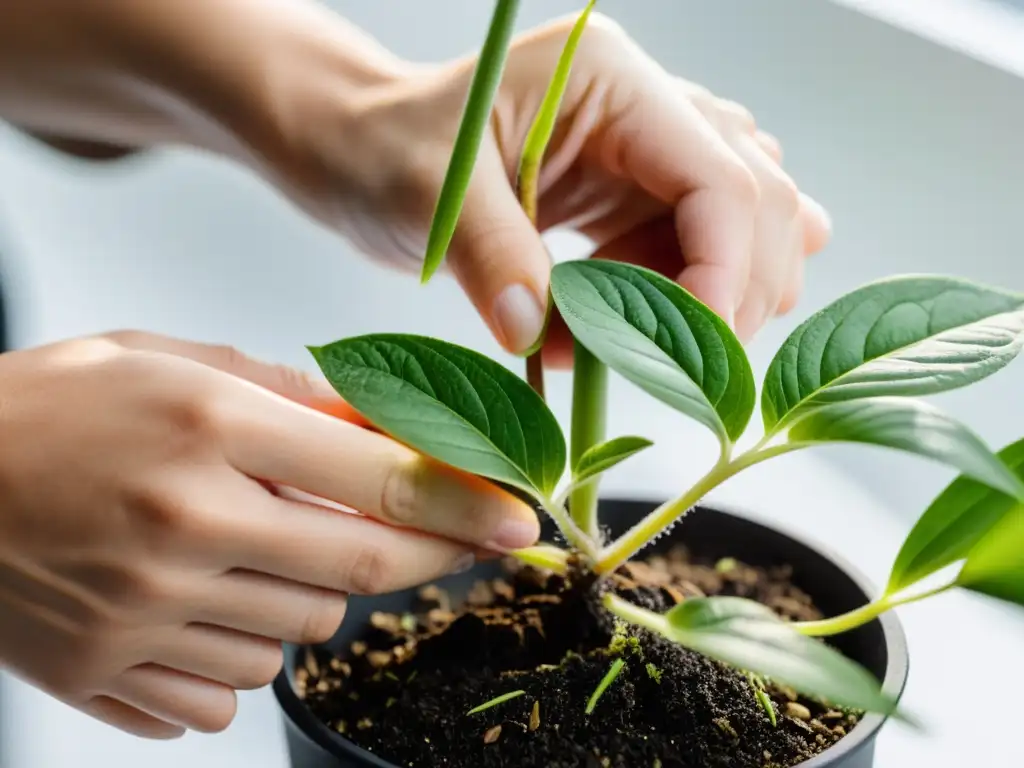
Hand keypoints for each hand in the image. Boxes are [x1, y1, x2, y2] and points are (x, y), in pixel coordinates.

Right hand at [0, 331, 537, 737]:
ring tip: (255, 549)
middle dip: (430, 555)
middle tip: (457, 540)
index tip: (516, 518)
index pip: (377, 477)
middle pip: (361, 567)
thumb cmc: (47, 410)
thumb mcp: (164, 361)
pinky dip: (242, 651)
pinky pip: (231, 691)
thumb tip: (380, 420)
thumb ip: (283, 391)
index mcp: (204, 425)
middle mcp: (182, 522)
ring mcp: (141, 610)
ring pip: (302, 631)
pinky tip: (202, 604)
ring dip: (311, 593)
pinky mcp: (106, 673)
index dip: (464, 501)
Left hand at [267, 11, 831, 355]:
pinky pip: (695, 254)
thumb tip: (539, 334)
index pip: (719, 175)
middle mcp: (648, 106)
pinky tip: (613, 327)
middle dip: (729, 295)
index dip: (726, 270)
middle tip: (667, 367)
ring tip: (613, 339)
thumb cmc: (383, 151)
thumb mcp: (427, 196)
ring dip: (700, 304)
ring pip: (743, 232)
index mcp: (610, 79)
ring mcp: (648, 152)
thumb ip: (491, 257)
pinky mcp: (634, 197)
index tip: (696, 353)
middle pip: (757, 203)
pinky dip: (673, 304)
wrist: (362, 153)